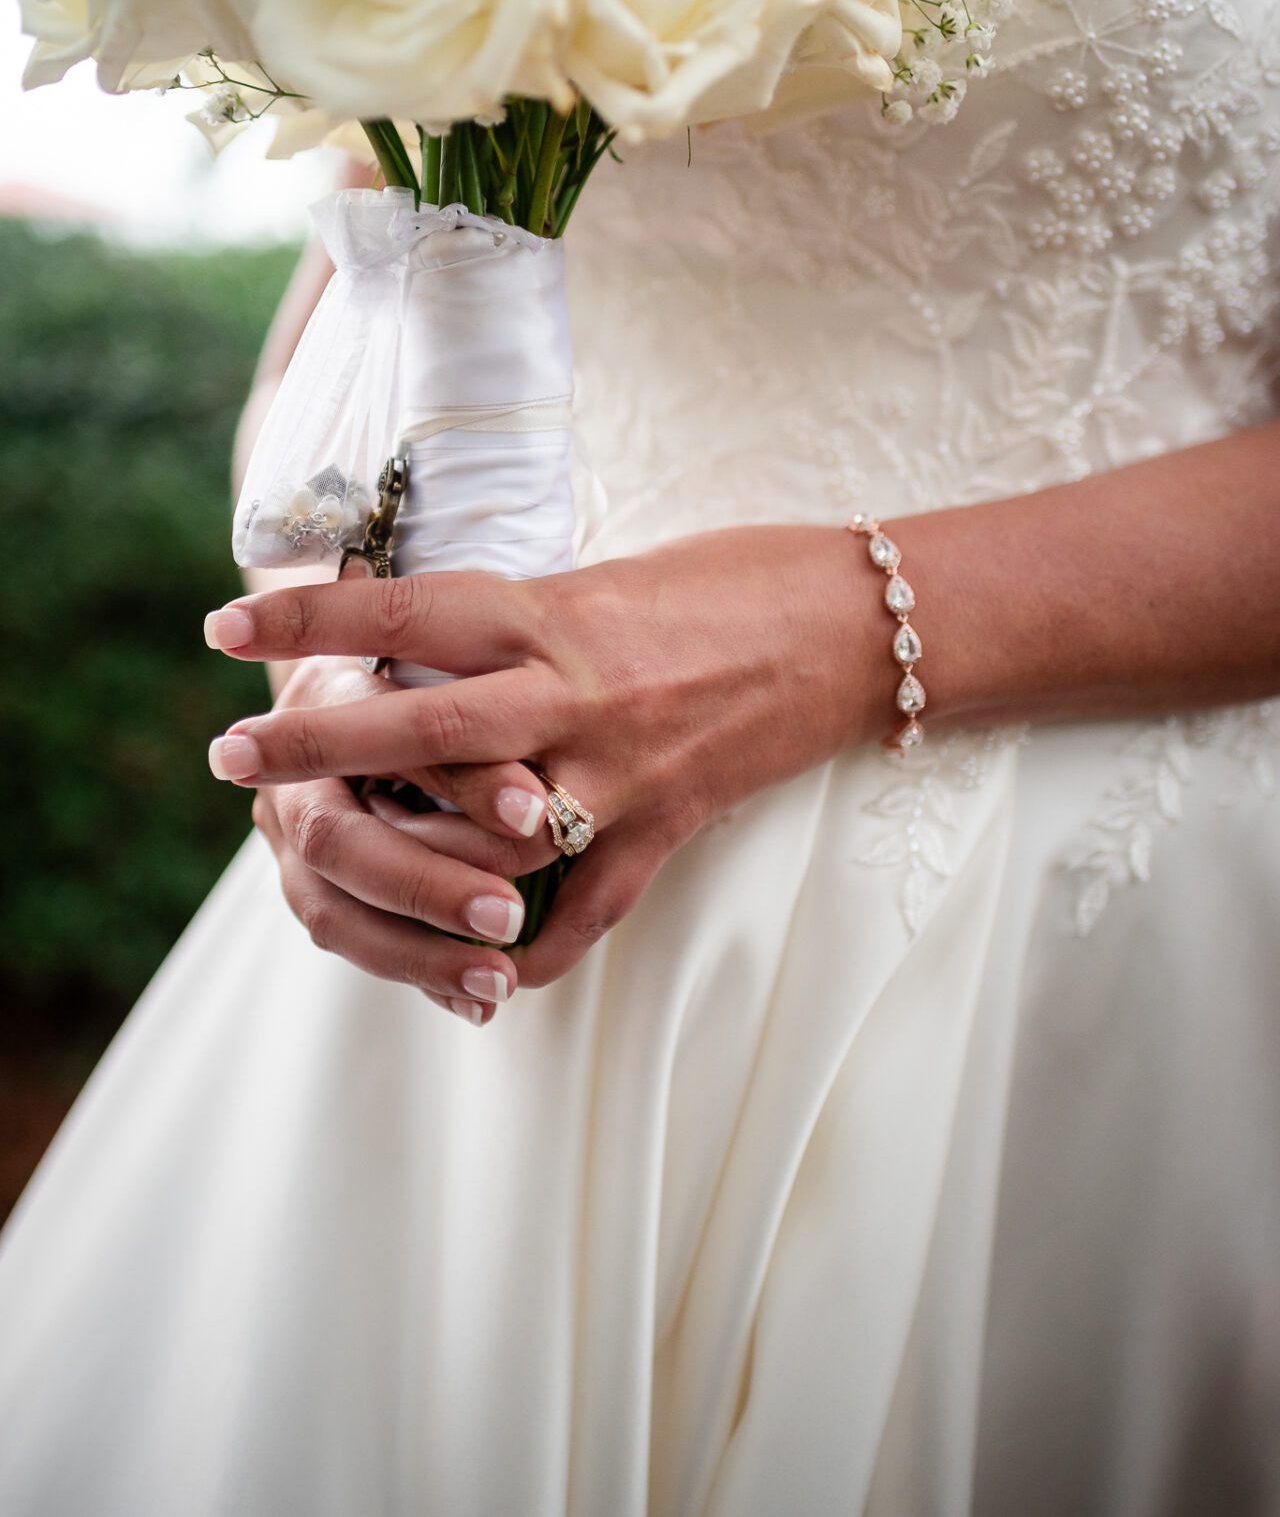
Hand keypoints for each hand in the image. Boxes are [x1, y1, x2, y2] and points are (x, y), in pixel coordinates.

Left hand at [205, 527, 891, 994]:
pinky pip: (584, 914)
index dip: (306, 617)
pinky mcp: (668, 830)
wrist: (855, 627)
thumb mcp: (605, 576)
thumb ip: (518, 618)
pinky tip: (480, 973)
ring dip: (405, 862)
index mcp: (554, 614)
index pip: (402, 612)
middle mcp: (574, 695)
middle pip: (417, 729)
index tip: (222, 629)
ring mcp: (621, 773)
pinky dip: (527, 951)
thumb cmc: (732, 577)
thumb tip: (429, 635)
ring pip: (488, 836)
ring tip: (337, 863)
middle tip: (228, 752)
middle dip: (314, 742)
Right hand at [243, 655, 541, 1025]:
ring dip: (418, 953)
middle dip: (425, 885)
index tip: (534, 811)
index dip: (456, 778)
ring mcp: (286, 841)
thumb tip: (531, 810)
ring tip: (499, 981)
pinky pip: (356, 942)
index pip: (378, 738)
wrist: (370, 692)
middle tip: (508, 916)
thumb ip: (478, 738)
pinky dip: (419, 973)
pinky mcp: (308, 890)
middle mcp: (289, 773)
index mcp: (326, 696)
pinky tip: (478, 1002)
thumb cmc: (434, 673)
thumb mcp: (458, 684)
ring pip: (333, 914)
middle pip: (337, 842)